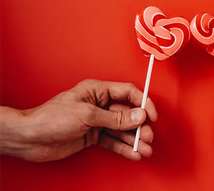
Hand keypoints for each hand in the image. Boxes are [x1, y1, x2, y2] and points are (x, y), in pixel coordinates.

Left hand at [1, 79, 157, 161]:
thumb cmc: (52, 118)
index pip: (128, 92)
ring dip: (134, 139)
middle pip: (127, 113)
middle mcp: (100, 105)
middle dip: (139, 126)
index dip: (143, 103)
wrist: (31, 138)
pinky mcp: (94, 136)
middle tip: (147, 137)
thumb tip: (138, 115)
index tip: (152, 116)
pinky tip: (133, 153)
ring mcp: (97, 121)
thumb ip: (115, 118)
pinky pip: (113, 141)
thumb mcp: (87, 115)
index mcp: (98, 91)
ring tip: (145, 150)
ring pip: (122, 129)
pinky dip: (123, 148)